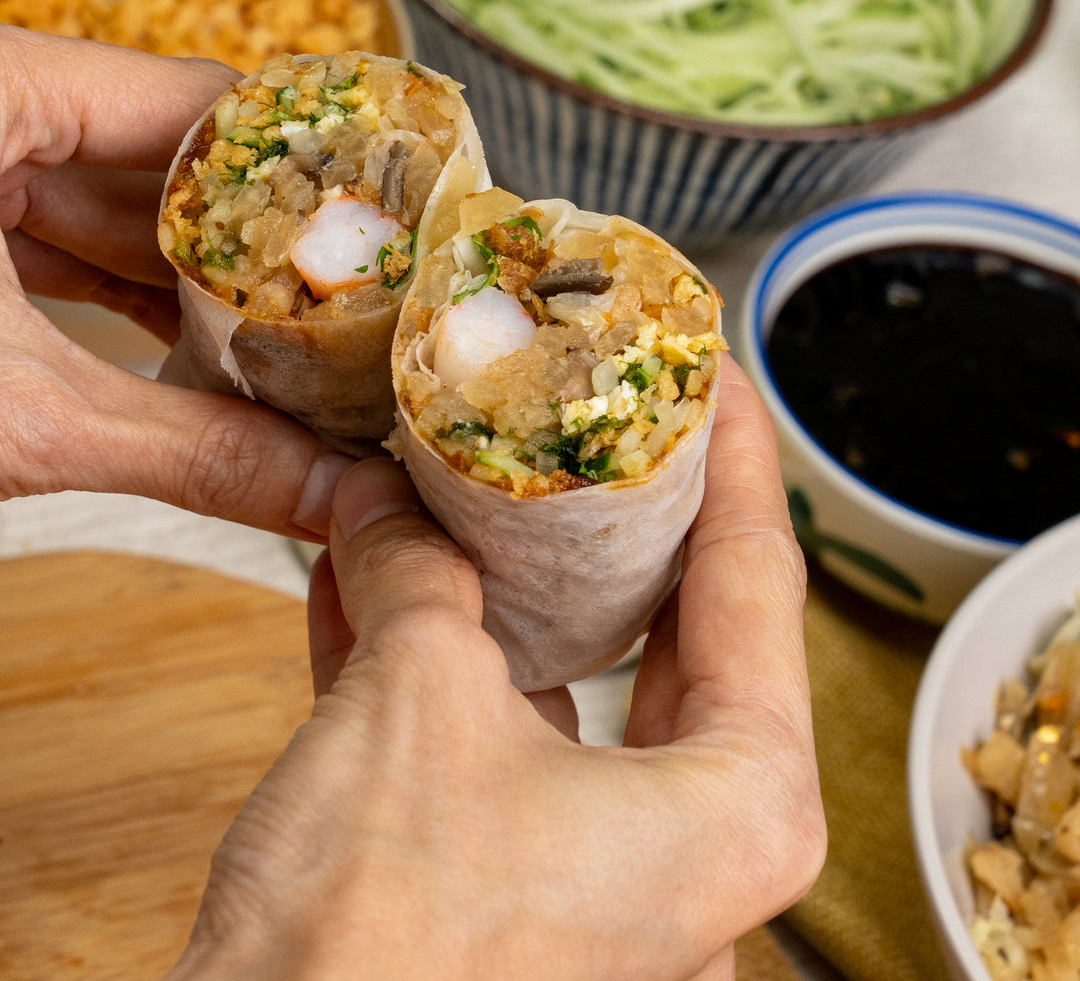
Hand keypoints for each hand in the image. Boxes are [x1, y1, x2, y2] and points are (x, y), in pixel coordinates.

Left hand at [0, 27, 352, 535]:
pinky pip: (47, 235)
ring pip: (106, 200)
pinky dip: (114, 294)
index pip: (201, 99)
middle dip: (257, 244)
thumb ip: (191, 453)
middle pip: (162, 152)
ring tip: (296, 340)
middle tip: (362, 304)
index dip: (309, 169)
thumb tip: (335, 504)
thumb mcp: (13, 417)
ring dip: (190, 279)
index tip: (397, 226)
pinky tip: (192, 350)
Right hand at [169, 361, 824, 980]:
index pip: (755, 585)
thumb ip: (417, 576)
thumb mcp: (418, 697)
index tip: (713, 376)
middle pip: (677, 632)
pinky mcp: (502, 892)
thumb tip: (384, 504)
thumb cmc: (387, 942)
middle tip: (613, 417)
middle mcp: (689, 852)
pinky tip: (368, 576)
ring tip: (478, 479)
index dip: (732, 460)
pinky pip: (487, 742)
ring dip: (502, 585)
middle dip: (625, 517)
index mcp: (739, 808)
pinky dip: (432, 661)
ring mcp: (596, 879)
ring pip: (568, 686)